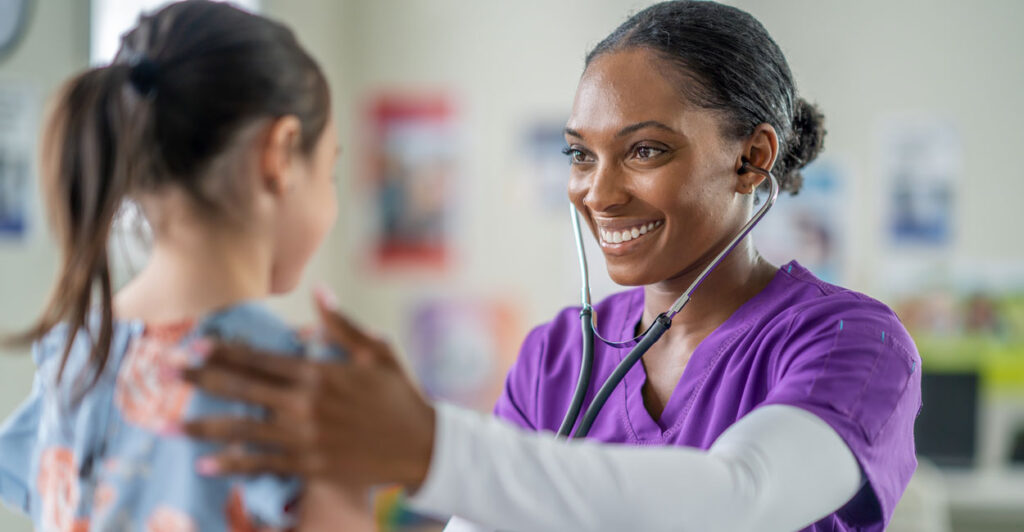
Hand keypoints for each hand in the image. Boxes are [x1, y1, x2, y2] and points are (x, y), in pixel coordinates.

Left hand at [183, 289, 435, 490]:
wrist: (421, 446)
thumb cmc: (399, 395)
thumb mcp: (375, 352)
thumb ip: (341, 325)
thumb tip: (319, 292)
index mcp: (318, 373)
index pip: (261, 359)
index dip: (224, 351)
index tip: (194, 345)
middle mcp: (304, 405)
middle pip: (242, 389)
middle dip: (201, 379)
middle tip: (166, 373)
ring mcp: (304, 438)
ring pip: (243, 429)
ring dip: (205, 426)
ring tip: (172, 425)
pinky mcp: (309, 465)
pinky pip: (262, 464)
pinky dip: (232, 464)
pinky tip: (206, 464)